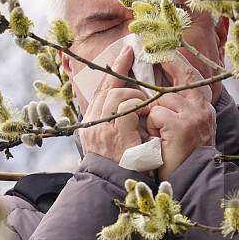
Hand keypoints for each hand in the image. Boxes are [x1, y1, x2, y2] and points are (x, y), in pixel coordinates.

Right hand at [78, 46, 148, 163]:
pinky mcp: (117, 134)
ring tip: (145, 104)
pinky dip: (138, 106)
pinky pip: (126, 108)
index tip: (122, 55)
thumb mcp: (112, 142)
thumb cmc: (120, 167)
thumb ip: (116, 123)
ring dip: (134, 95)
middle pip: (106, 88)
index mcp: (92, 123)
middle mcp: (94, 123)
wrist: (114, 188)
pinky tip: (146, 113)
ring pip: (116, 95)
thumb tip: (126, 105)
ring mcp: (103, 128)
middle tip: (130, 52)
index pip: (101, 91)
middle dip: (118, 67)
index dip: (111, 72)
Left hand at [146, 53, 215, 181]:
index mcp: (203, 108)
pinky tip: (157, 139)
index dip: (177, 62)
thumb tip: (160, 89)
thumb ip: (178, 109)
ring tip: (156, 131)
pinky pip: (156, 114)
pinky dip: (151, 125)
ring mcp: (193, 117)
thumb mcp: (184, 128)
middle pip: (182, 77)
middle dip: (167, 63)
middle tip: (152, 54)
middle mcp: (202, 109)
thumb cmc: (181, 157)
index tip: (165, 51)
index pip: (192, 76)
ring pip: (162, 99)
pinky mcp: (182, 127)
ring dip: (151, 113)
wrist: (189, 182)